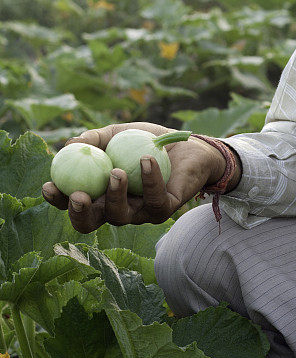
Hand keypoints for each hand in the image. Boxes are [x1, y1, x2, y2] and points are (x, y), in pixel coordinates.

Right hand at [41, 122, 232, 232]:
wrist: (185, 143)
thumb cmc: (145, 141)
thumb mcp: (116, 135)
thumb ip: (93, 139)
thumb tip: (69, 145)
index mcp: (99, 193)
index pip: (72, 203)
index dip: (58, 200)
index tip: (49, 185)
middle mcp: (116, 208)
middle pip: (90, 223)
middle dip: (80, 214)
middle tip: (78, 196)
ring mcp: (139, 212)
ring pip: (121, 216)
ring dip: (115, 195)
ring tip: (116, 172)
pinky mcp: (164, 209)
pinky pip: (154, 199)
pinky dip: (149, 178)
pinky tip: (145, 160)